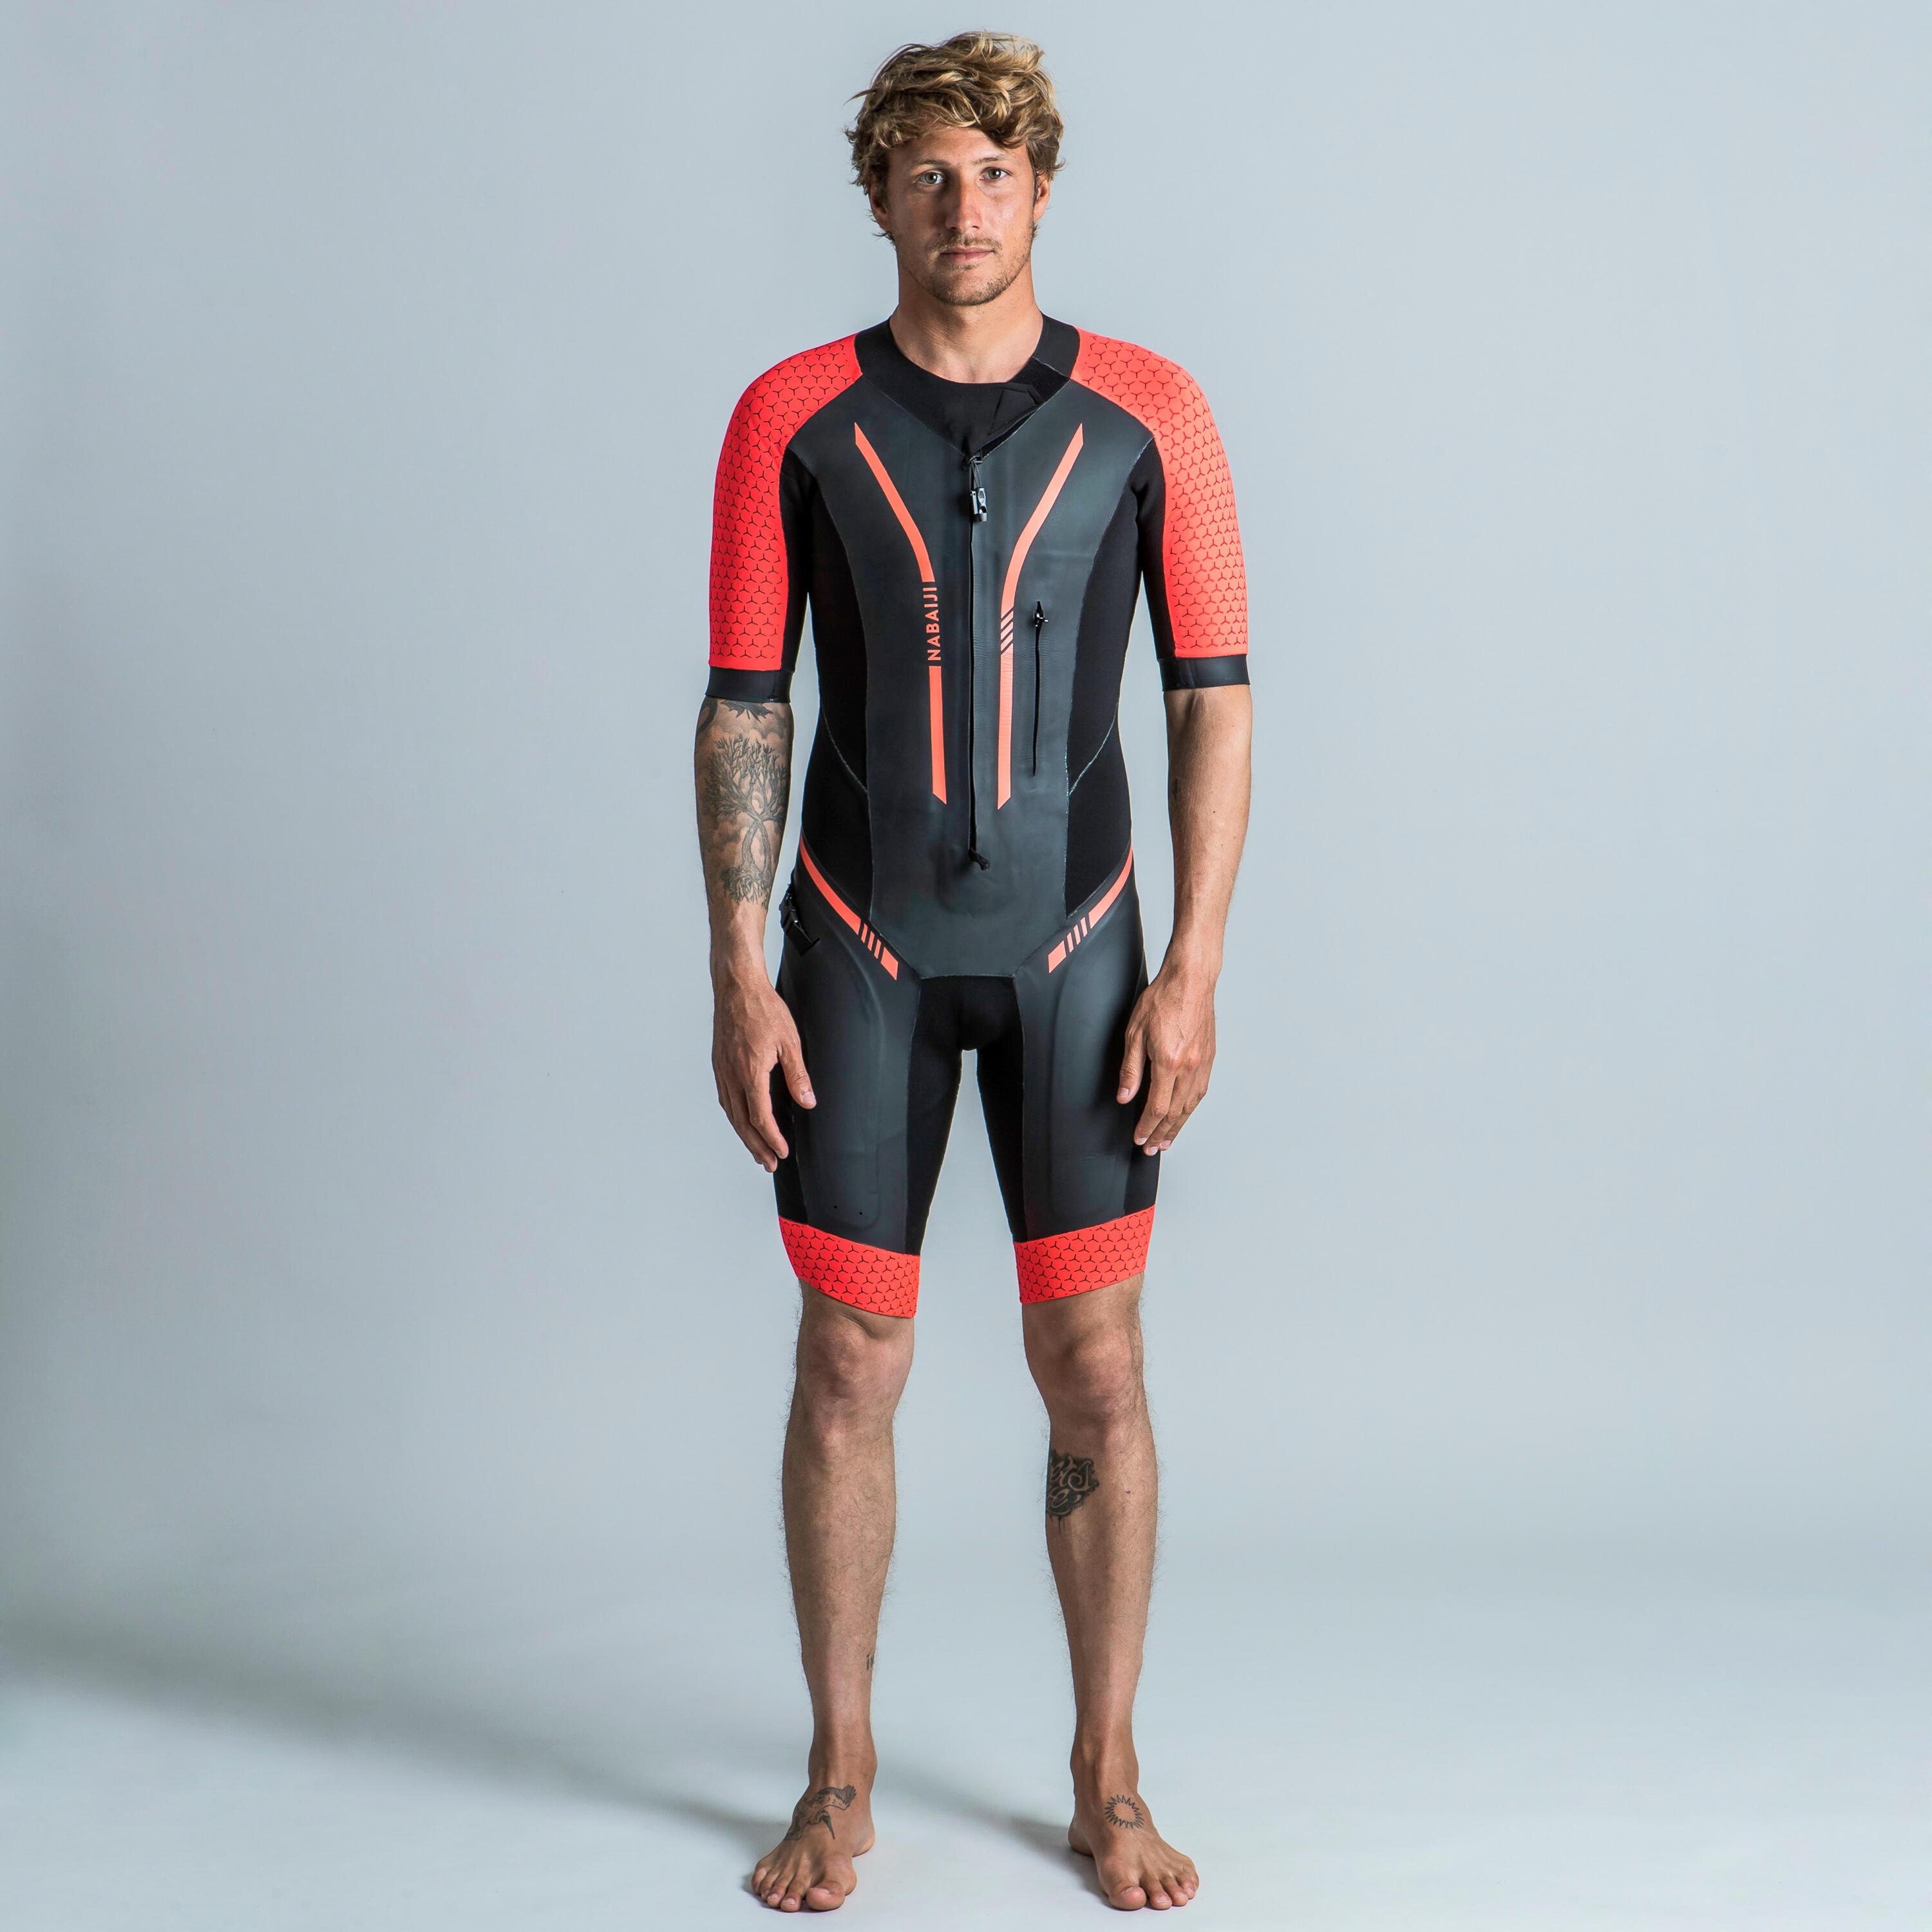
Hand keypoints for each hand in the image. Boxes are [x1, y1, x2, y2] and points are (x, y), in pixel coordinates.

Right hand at [712, 972, 813, 1171]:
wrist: (736, 986)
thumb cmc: (764, 1009)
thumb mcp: (789, 1041)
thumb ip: (797, 1075)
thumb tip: (807, 1103)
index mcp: (750, 1072)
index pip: (760, 1117)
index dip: (772, 1138)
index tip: (782, 1153)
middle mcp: (732, 1075)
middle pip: (742, 1122)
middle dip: (756, 1146)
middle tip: (768, 1164)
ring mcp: (722, 1070)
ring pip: (731, 1113)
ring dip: (744, 1135)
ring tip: (757, 1150)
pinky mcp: (719, 1064)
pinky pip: (725, 1099)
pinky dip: (735, 1116)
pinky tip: (742, 1121)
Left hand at [1115, 964, 1216, 1153]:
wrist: (1190, 980)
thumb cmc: (1162, 999)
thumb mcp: (1135, 1033)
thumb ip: (1131, 1069)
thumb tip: (1126, 1097)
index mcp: (1168, 1062)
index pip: (1157, 1107)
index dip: (1147, 1127)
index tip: (1139, 1139)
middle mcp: (1189, 1067)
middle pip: (1175, 1112)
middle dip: (1162, 1133)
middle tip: (1152, 1148)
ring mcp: (1202, 1063)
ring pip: (1191, 1105)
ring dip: (1178, 1125)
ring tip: (1168, 1139)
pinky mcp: (1209, 1057)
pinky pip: (1200, 1091)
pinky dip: (1191, 1107)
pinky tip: (1184, 1113)